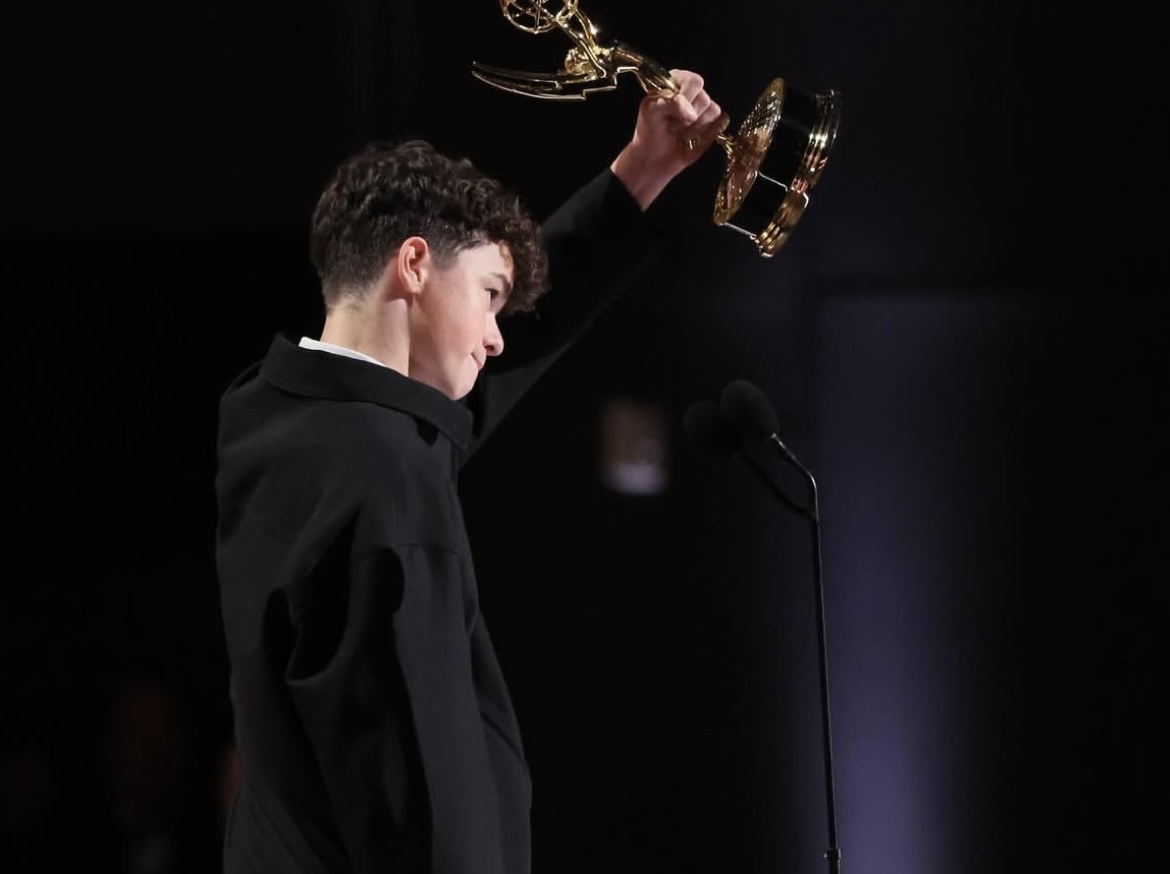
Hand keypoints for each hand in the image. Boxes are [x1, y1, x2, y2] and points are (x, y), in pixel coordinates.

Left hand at [610, 69, 727, 210]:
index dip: (685, 98)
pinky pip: (718, 125)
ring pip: (712, 112)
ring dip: (693, 129)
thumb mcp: (650, 111)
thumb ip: (670, 103)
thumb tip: (691, 113)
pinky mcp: (712, 124)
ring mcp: (704, 108)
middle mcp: (693, 91)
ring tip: (678, 133)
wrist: (653, 157)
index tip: (671, 112)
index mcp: (678, 80)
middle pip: (704, 99)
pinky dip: (703, 136)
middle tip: (671, 125)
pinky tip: (690, 139)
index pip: (694, 82)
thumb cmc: (650, 131)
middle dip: (686, 118)